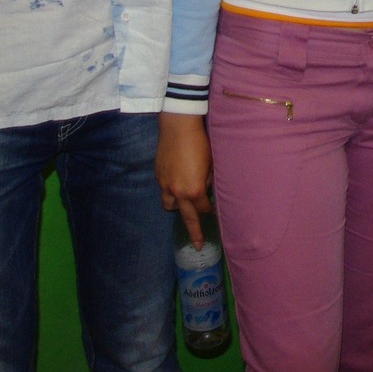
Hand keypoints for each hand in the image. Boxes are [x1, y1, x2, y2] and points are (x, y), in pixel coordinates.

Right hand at [156, 113, 213, 244]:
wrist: (178, 126)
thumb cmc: (199, 143)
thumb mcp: (210, 164)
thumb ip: (208, 181)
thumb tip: (206, 189)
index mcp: (194, 190)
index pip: (204, 208)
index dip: (210, 210)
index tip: (214, 211)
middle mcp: (178, 191)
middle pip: (187, 218)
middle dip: (194, 232)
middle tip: (198, 245)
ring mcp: (165, 184)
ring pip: (169, 205)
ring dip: (177, 208)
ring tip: (182, 207)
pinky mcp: (158, 175)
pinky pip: (163, 190)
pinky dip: (170, 191)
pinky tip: (176, 184)